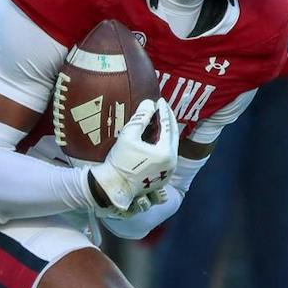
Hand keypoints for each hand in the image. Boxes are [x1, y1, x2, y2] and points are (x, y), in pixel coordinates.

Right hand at [87, 99, 179, 213]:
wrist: (115, 186)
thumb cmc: (120, 161)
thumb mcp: (128, 136)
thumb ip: (141, 118)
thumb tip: (150, 103)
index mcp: (165, 152)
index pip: (167, 126)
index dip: (163, 111)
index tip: (160, 101)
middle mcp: (172, 162)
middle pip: (173, 136)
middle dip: (168, 120)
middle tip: (163, 108)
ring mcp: (170, 170)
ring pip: (171, 146)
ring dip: (167, 132)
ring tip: (160, 120)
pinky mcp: (165, 176)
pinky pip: (167, 155)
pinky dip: (164, 144)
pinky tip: (157, 137)